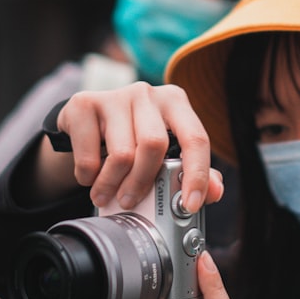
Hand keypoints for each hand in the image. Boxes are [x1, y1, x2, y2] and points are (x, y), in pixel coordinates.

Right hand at [56, 82, 223, 212]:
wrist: (86, 120)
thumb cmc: (132, 136)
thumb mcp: (164, 148)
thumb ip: (192, 170)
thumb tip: (215, 193)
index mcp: (175, 102)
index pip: (196, 138)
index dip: (197, 175)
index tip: (191, 204)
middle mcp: (148, 93)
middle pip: (154, 145)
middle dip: (143, 183)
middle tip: (131, 202)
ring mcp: (116, 95)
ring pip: (123, 154)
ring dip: (112, 185)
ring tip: (106, 195)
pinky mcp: (84, 103)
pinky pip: (90, 155)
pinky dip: (89, 176)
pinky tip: (90, 175)